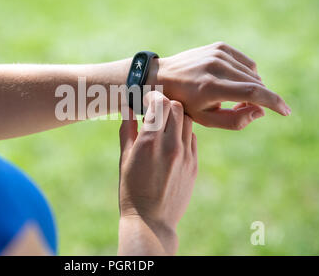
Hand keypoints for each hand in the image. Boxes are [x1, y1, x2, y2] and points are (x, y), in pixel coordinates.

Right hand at [118, 91, 197, 253]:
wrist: (151, 221)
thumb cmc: (131, 190)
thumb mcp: (124, 159)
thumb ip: (127, 130)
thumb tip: (128, 107)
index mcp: (149, 142)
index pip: (160, 103)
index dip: (154, 97)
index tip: (147, 101)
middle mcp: (170, 145)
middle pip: (177, 107)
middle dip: (166, 105)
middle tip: (156, 111)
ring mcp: (185, 155)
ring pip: (188, 121)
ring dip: (176, 118)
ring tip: (164, 127)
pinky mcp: (194, 165)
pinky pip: (192, 138)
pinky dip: (183, 134)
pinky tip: (172, 143)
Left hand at [147, 42, 291, 129]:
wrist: (162, 77)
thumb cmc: (183, 103)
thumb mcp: (205, 119)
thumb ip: (234, 120)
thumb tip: (260, 110)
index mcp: (210, 87)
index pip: (252, 92)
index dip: (274, 102)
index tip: (286, 111)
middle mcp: (216, 67)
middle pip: (255, 83)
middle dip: (258, 98)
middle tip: (243, 108)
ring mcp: (218, 54)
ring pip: (252, 73)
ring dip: (251, 87)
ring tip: (233, 96)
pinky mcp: (219, 47)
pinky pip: (246, 63)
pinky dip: (246, 74)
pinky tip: (232, 81)